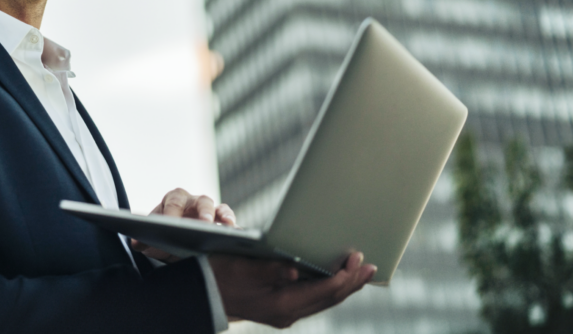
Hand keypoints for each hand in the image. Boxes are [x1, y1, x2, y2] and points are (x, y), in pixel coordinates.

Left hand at [131, 188, 235, 260]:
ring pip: (217, 208)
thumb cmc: (161, 238)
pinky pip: (229, 220)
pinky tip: (235, 234)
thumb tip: (136, 243)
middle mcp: (193, 202)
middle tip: (204, 225)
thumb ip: (142, 242)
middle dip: (203, 212)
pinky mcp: (220, 223)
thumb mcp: (150, 241)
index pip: (174, 203)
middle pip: (200, 201)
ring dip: (222, 216)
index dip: (173, 213)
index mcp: (173, 200)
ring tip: (226, 227)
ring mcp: (208, 211)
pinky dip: (233, 224)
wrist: (172, 244)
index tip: (172, 225)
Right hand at [210, 251, 375, 327]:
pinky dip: (327, 288)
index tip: (358, 259)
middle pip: (330, 299)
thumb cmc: (220, 276)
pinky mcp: (281, 307)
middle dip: (352, 282)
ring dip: (343, 286)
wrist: (202, 294)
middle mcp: (288, 313)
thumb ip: (270, 269)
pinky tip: (333, 278)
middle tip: (370, 266)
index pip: (325, 291)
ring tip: (360, 272)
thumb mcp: (243, 268)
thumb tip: (295, 270)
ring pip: (323, 300)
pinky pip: (313, 299)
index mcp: (282, 304)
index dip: (345, 276)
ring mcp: (285, 312)